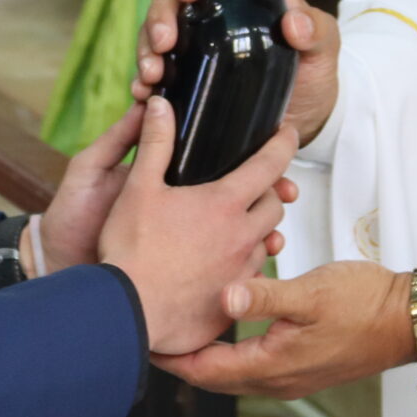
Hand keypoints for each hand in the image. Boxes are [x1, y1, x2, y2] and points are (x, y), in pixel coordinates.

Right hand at [40, 102, 298, 274]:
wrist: (127, 312)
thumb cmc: (131, 250)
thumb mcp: (139, 188)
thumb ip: (155, 144)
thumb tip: (160, 105)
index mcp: (224, 203)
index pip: (271, 164)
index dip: (284, 143)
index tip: (289, 133)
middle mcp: (242, 236)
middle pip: (275, 205)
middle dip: (271, 190)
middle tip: (254, 184)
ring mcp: (241, 271)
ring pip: (265, 242)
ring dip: (257, 229)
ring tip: (234, 224)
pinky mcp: (235, 299)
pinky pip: (251, 276)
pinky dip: (242, 264)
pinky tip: (219, 263)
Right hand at [134, 0, 339, 143]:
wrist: (306, 123)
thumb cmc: (315, 74)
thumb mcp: (325, 51)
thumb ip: (319, 31)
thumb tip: (295, 22)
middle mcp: (213, 15)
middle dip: (159, 18)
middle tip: (163, 46)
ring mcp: (195, 46)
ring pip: (156, 33)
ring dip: (145, 50)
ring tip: (151, 77)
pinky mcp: (185, 78)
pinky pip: (155, 72)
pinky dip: (143, 82)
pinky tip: (143, 96)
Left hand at [156, 260, 415, 399]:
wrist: (408, 321)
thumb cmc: (365, 304)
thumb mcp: (311, 293)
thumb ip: (264, 297)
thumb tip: (224, 299)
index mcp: (273, 366)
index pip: (205, 370)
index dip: (170, 357)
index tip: (141, 339)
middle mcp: (278, 380)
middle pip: (214, 376)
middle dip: (181, 357)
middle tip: (151, 333)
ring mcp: (292, 376)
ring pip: (233, 371)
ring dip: (206, 354)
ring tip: (181, 329)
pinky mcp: (303, 366)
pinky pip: (254, 364)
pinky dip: (232, 348)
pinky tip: (227, 325)